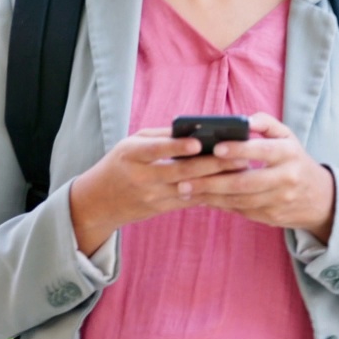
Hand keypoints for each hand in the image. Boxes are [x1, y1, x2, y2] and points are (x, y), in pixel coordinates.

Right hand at [69, 128, 249, 253]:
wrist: (98, 202)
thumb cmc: (119, 164)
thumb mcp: (130, 144)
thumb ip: (160, 137)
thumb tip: (194, 129)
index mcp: (131, 155)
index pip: (155, 150)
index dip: (177, 147)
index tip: (199, 142)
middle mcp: (142, 178)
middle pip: (180, 172)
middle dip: (211, 164)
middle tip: (238, 155)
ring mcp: (152, 197)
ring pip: (189, 189)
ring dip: (216, 180)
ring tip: (240, 170)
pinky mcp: (160, 209)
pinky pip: (189, 201)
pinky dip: (209, 192)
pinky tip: (228, 185)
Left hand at [186, 113, 335, 242]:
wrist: (319, 198)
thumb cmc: (294, 159)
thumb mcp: (287, 137)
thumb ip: (266, 124)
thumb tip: (243, 120)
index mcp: (289, 153)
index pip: (263, 151)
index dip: (240, 150)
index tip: (216, 148)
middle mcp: (286, 178)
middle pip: (246, 182)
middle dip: (213, 181)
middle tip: (185, 178)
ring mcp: (279, 201)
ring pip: (240, 200)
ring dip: (210, 195)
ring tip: (186, 189)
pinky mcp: (272, 217)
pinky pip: (241, 211)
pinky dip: (220, 205)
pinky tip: (201, 198)